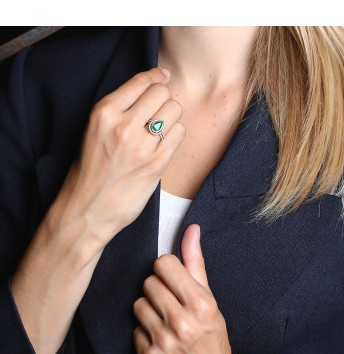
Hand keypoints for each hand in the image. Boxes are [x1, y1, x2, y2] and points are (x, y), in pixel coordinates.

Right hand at [46, 67, 184, 247]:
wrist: (88, 209)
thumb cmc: (89, 171)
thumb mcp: (94, 131)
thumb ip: (119, 110)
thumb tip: (152, 87)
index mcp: (103, 113)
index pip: (142, 81)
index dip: (156, 77)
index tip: (161, 78)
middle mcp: (122, 126)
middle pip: (162, 92)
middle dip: (164, 99)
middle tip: (159, 111)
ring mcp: (141, 146)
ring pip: (174, 110)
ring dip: (172, 116)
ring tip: (162, 128)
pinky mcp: (156, 165)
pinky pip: (179, 134)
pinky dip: (175, 135)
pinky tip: (165, 144)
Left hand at [133, 224, 272, 353]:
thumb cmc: (213, 338)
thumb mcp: (210, 300)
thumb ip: (196, 263)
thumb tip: (191, 229)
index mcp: (200, 303)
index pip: (164, 264)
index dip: (167, 269)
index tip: (172, 278)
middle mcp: (182, 323)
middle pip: (149, 282)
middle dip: (159, 289)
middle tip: (171, 303)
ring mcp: (164, 342)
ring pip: (138, 304)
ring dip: (149, 310)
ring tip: (165, 321)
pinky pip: (134, 329)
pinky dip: (145, 332)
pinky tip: (159, 339)